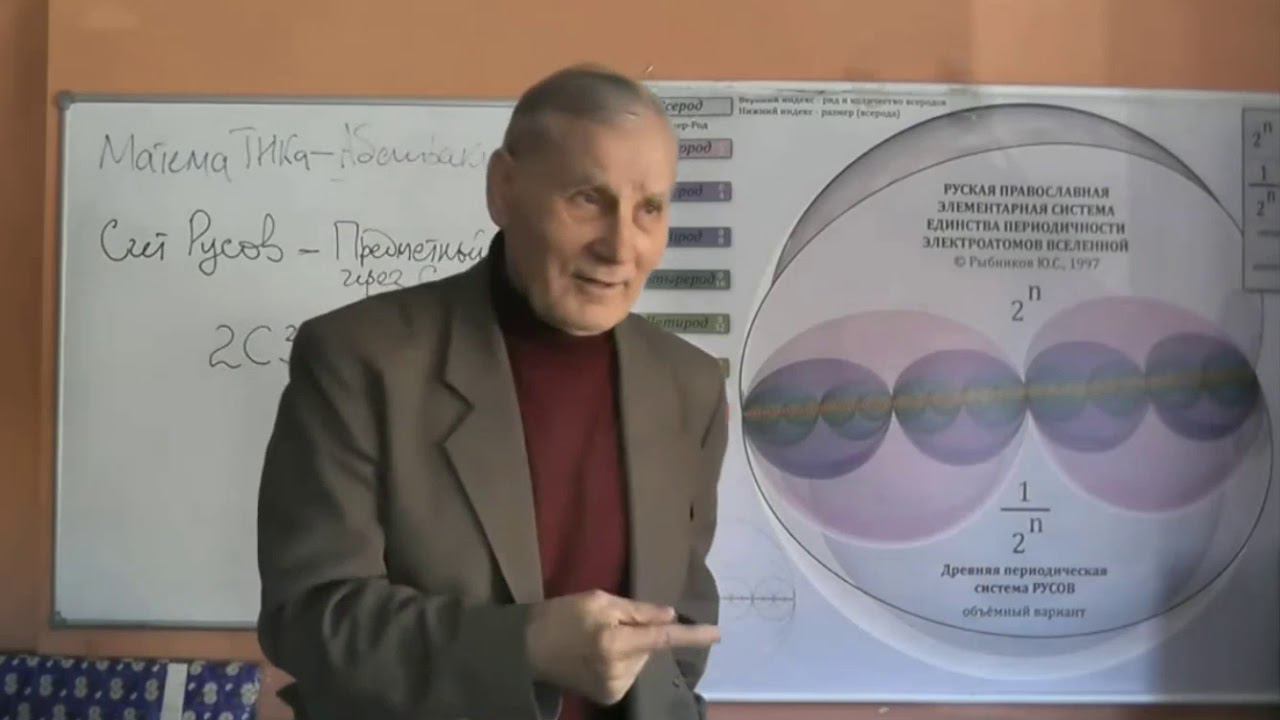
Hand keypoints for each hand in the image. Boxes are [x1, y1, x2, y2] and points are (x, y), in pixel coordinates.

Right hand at [524, 590, 719, 705]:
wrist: (528, 648)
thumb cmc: (563, 615)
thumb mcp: (599, 600)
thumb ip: (638, 611)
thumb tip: (671, 618)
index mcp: (615, 642)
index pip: (663, 638)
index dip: (692, 636)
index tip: (718, 635)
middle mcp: (618, 670)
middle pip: (651, 647)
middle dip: (642, 634)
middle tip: (611, 623)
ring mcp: (613, 688)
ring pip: (642, 661)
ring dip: (632, 649)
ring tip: (601, 639)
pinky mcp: (608, 696)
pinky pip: (631, 674)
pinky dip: (624, 662)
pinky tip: (601, 656)